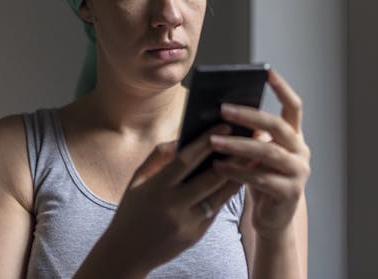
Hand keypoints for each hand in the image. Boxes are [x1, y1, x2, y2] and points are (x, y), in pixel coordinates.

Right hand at [104, 124, 241, 275]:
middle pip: (210, 178)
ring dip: (237, 175)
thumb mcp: (137, 180)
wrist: (126, 254)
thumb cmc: (132, 210)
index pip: (186, 160)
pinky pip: (215, 210)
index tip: (224, 125)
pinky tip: (239, 178)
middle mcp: (172, 206)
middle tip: (249, 139)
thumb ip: (158, 156)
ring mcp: (186, 223)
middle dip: (231, 157)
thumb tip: (182, 138)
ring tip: (251, 157)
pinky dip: (227, 193)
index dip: (207, 141)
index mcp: (156, 188)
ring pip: (219, 195)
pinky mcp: (195, 236)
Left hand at [210, 69, 310, 238]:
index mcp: (295, 137)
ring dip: (238, 145)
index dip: (282, 88)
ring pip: (267, 152)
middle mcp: (301, 152)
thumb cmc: (260, 180)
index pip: (294, 107)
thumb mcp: (256, 155)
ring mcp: (299, 172)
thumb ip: (249, 136)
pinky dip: (237, 171)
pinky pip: (261, 178)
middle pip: (278, 126)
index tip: (267, 71)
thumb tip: (222, 112)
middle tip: (223, 109)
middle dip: (249, 116)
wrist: (272, 219)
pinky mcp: (289, 193)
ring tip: (213, 141)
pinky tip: (218, 166)